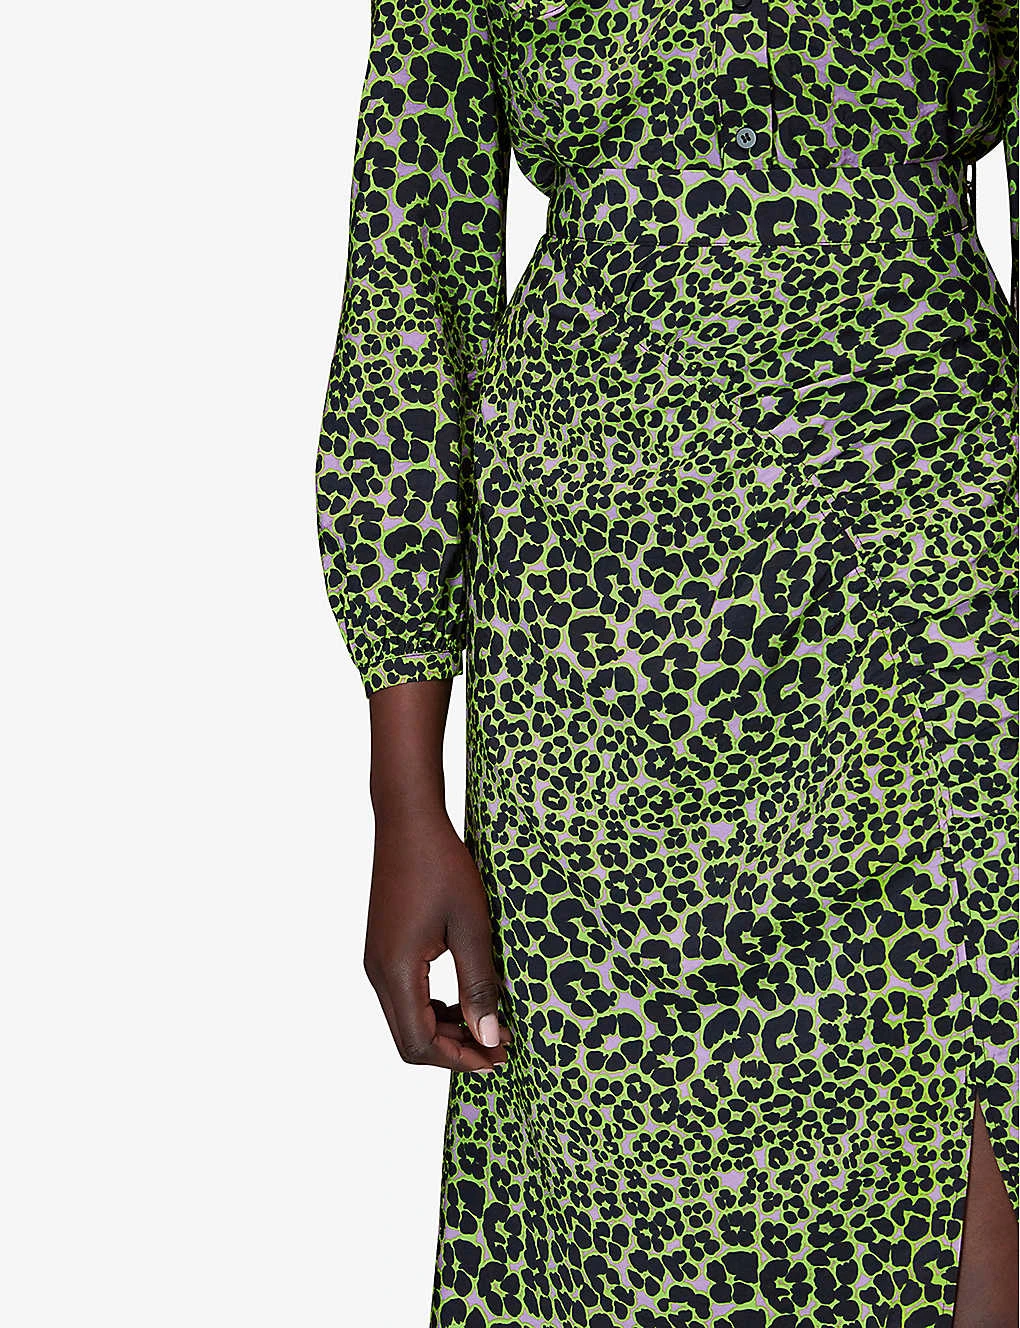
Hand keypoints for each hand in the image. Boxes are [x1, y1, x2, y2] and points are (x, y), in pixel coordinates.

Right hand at [363, 809, 511, 1071]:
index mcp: (397, 970)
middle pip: (409, 1040)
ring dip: (444, 1030)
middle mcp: (378, 972)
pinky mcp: (383, 949)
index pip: (419, 1043)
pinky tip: (462, 997)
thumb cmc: (441, 865)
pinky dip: (433, 1008)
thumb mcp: (472, 926)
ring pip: (406, 1020)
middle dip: (454, 1050)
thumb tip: (488, 1038)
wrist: (408, 820)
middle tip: (499, 1046)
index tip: (500, 1056)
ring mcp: (377, 960)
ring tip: (487, 1022)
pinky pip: (404, 996)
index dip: (460, 1059)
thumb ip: (479, 985)